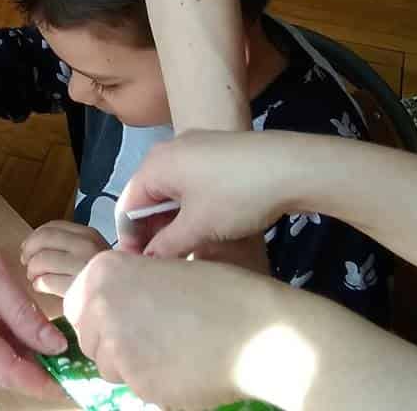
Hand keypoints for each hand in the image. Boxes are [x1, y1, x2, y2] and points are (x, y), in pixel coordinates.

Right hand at [0, 184, 65, 393]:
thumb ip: (23, 314)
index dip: (40, 382)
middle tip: (74, 363)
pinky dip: (8, 342)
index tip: (73, 385)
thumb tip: (56, 347)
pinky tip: (32, 333)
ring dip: (24, 356)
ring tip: (59, 348)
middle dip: (35, 370)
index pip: (4, 371)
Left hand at [21, 220, 108, 295]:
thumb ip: (70, 244)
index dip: (35, 236)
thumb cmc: (105, 278)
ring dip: (32, 269)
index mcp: (89, 234)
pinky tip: (40, 287)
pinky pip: (47, 281)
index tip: (28, 246)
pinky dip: (39, 284)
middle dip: (29, 250)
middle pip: (44, 239)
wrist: (125, 300)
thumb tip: (37, 242)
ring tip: (33, 277)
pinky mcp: (78, 287)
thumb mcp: (92, 253)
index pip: (53, 227)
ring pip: (42, 260)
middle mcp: (87, 245)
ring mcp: (83, 265)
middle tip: (25, 261)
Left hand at [64, 252, 268, 408]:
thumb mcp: (163, 272)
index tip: (126, 319)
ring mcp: (115, 345)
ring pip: (108, 368)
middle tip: (155, 337)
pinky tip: (183, 368)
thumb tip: (110, 312)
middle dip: (113, 344)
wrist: (257, 330)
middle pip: (88, 339)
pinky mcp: (136, 381)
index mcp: (103, 271)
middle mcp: (100, 305)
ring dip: (132, 365)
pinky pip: (134, 387)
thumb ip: (128, 289)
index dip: (100, 316)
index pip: (76, 305)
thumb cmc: (220, 292)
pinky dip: (153, 383)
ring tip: (173, 350)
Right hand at [113, 131, 302, 257]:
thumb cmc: (236, 196)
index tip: (141, 269)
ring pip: (171, 190)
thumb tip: (147, 260)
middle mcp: (168, 150)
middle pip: (147, 196)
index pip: (126, 206)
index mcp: (155, 164)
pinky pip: (190, 181)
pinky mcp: (216, 151)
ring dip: (172, 221)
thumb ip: (166, 246)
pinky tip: (206, 227)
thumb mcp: (198, 227)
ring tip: (185, 250)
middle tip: (164, 264)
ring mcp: (194, 147)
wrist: (290, 166)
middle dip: (152, 231)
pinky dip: (190, 206)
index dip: (130, 240)